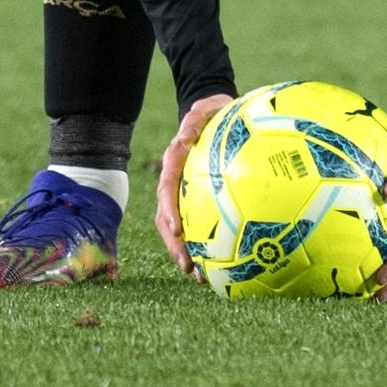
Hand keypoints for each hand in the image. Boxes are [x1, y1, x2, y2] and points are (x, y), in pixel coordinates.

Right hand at [155, 93, 234, 274]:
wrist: (215, 114)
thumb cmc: (213, 111)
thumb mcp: (205, 109)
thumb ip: (195, 120)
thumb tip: (185, 136)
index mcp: (174, 164)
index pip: (166, 190)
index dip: (168, 211)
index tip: (175, 230)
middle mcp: (175, 183)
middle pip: (167, 220)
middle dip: (175, 246)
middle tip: (187, 266)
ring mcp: (185, 194)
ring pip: (179, 230)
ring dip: (187, 254)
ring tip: (199, 277)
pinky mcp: (198, 201)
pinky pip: (198, 227)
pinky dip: (205, 247)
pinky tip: (220, 266)